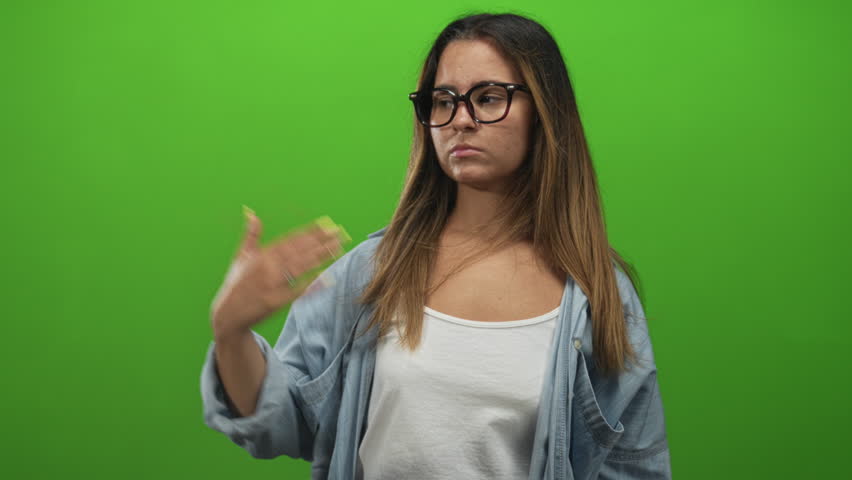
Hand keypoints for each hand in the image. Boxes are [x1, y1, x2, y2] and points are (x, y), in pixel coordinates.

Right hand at [210, 207, 350, 339]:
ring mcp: (271, 286)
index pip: (291, 240)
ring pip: (301, 268)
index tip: (326, 224)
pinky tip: (327, 277)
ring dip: (320, 257)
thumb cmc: (236, 284)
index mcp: (260, 256)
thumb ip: (251, 235)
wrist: (228, 316)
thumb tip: (252, 213)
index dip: (310, 232)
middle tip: (339, 233)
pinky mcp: (275, 303)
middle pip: (299, 251)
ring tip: (338, 248)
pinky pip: (297, 291)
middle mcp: (266, 268)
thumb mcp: (241, 257)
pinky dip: (311, 284)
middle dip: (321, 241)